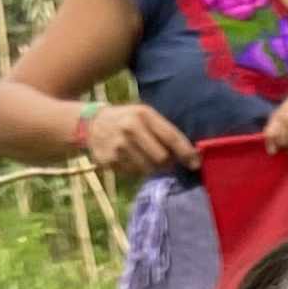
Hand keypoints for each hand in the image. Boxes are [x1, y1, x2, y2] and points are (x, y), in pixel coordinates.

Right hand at [78, 99, 196, 177]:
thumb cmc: (127, 119)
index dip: (186, 152)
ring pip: (148, 169)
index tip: (195, 163)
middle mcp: (131, 129)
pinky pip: (134, 173)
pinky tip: (129, 159)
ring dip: (152, 168)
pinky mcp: (110, 161)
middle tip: (166, 161)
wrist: (92, 124)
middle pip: (162, 158)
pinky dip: (137, 170)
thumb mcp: (144, 115)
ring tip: (145, 157)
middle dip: (168, 163)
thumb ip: (164, 131)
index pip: (171, 137)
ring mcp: (119, 146)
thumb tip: (189, 154)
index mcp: (143, 114)